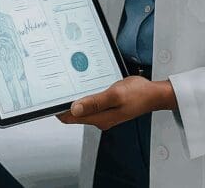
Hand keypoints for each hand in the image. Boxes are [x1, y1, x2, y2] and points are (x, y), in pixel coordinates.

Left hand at [56, 76, 176, 130]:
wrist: (154, 94)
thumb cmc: (138, 94)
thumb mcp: (115, 95)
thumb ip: (95, 102)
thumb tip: (74, 109)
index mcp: (100, 118)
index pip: (71, 118)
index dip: (59, 110)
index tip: (50, 98)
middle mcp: (100, 119)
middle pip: (75, 114)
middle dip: (64, 104)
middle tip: (56, 88)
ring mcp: (104, 113)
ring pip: (82, 108)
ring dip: (74, 99)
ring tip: (66, 86)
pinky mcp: (108, 107)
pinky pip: (91, 103)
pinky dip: (84, 96)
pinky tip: (84, 86)